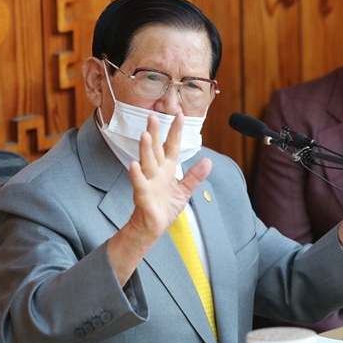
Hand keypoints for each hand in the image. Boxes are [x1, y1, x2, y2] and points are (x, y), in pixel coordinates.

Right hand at [107, 112, 211, 285]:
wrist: (152, 228)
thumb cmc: (164, 208)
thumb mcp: (184, 191)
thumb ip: (195, 176)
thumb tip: (208, 161)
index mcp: (167, 169)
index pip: (172, 146)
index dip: (176, 131)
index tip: (180, 114)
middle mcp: (156, 172)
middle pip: (156, 149)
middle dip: (155, 133)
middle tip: (153, 116)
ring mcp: (148, 182)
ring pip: (146, 162)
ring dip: (145, 149)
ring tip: (145, 135)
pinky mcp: (142, 195)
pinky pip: (139, 183)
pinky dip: (136, 174)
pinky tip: (134, 164)